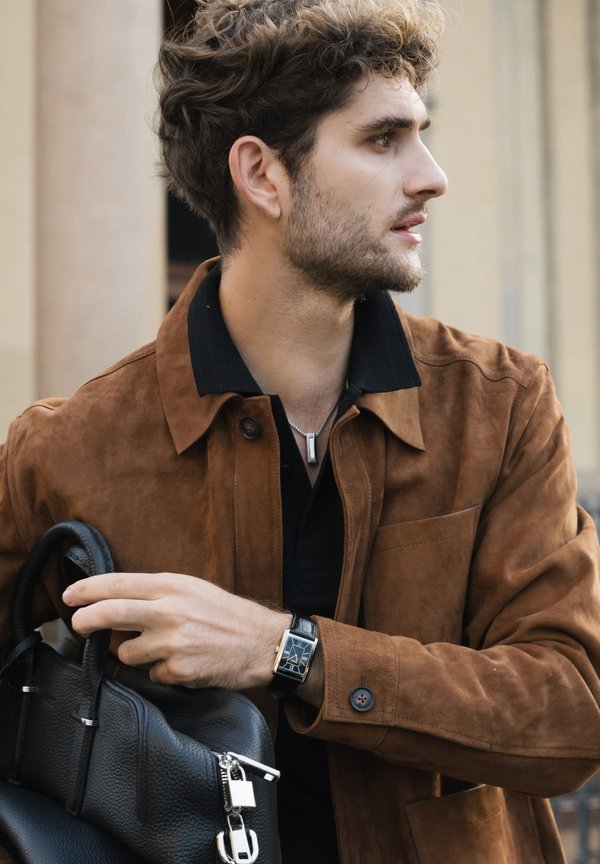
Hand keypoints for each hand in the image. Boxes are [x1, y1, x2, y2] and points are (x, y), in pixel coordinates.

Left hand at [62, 572, 290, 689]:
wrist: (262, 642)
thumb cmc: (226, 614)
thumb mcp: (193, 588)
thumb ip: (157, 592)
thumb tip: (117, 600)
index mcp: (172, 586)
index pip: (118, 584)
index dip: (87, 589)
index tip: (70, 596)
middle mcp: (168, 612)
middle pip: (108, 614)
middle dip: (84, 620)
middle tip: (78, 625)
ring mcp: (171, 643)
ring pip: (126, 652)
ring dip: (135, 653)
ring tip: (163, 647)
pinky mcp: (177, 671)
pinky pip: (150, 673)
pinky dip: (161, 670)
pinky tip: (183, 662)